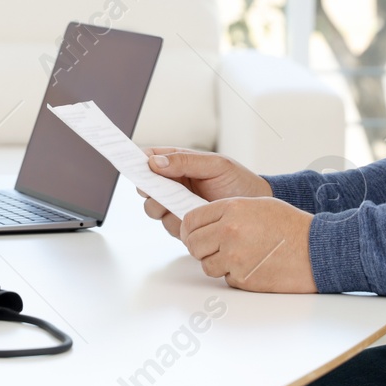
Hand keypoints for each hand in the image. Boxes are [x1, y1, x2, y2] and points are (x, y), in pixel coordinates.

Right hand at [140, 146, 270, 237]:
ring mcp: (177, 205)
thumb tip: (154, 161)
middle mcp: (173, 184)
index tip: (128, 162)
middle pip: (145, 187)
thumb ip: (185, 161)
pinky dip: (177, 223)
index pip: (149, 159)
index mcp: (178, 163)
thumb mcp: (215, 164)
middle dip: (149, 189)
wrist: (257, 206)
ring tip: (184, 204)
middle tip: (159, 189)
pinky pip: (169, 226)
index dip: (136, 161)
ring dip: (163, 208)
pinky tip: (193, 218)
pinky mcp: (184, 225)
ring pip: (153, 209)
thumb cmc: (238, 181)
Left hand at [179, 197, 315, 292]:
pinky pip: (225, 278)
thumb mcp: (257, 205)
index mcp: (231, 209)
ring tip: (237, 255)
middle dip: (200, 246)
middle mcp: (229, 233)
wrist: (317, 250)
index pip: (191, 220)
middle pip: (193, 244)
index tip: (194, 232)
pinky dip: (234, 274)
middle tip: (212, 246)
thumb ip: (227, 210)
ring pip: (206, 264)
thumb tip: (203, 222)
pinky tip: (252, 265)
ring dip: (216, 262)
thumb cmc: (291, 226)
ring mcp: (235, 258)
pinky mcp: (242, 279)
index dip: (190, 228)